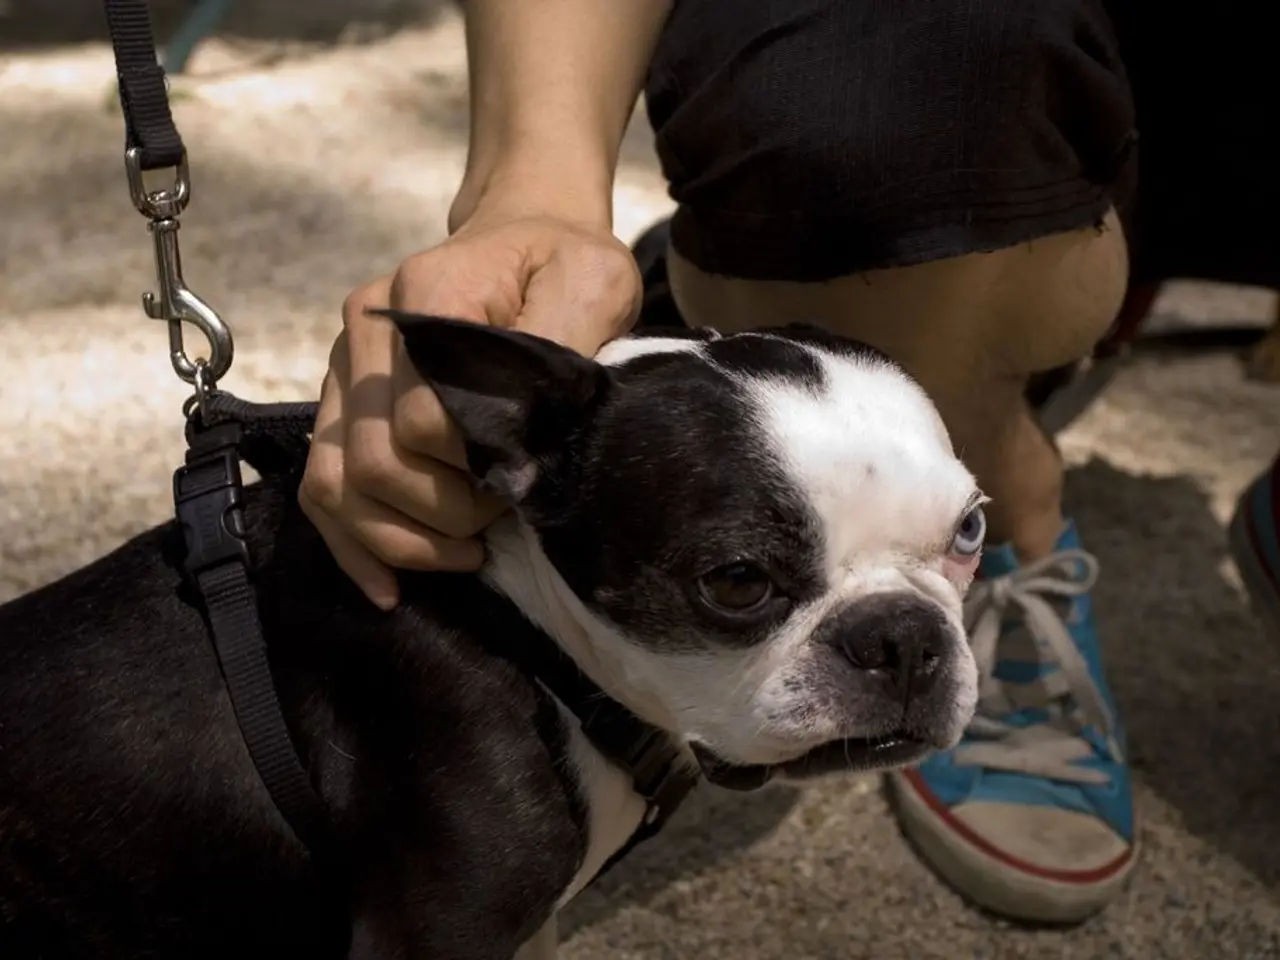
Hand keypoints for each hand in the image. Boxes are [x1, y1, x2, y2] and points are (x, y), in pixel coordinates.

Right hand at [299, 210, 642, 608]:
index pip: (425, 420)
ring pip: (335, 484)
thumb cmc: (565, 264)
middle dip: (443, 515)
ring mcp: (341, 367)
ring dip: (400, 541)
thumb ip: (559, 348)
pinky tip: (390, 587)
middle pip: (375, 462)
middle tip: (500, 520)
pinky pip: (321, 486)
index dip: (477, 467)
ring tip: (465, 559)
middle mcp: (365, 330)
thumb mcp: (592, 283)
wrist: (525, 235)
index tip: (526, 478)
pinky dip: (353, 545)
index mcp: (425, 294)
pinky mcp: (339, 400)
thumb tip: (520, 443)